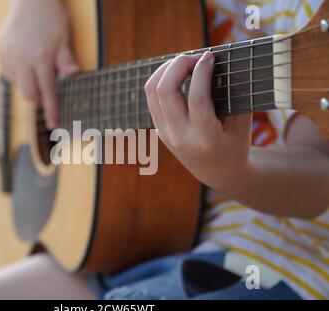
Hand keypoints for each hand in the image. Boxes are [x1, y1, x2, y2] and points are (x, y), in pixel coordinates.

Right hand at [0, 0, 79, 128]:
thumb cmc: (51, 19)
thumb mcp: (64, 38)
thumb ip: (66, 59)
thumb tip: (74, 74)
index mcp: (40, 57)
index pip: (47, 91)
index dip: (52, 110)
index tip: (55, 126)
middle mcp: (21, 59)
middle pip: (28, 94)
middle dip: (38, 95)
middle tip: (45, 81)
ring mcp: (8, 56)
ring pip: (18, 85)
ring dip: (28, 82)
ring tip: (36, 64)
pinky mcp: (0, 53)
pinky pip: (9, 75)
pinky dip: (19, 74)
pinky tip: (25, 60)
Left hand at [144, 51, 252, 194]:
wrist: (218, 173)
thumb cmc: (235, 144)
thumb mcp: (242, 123)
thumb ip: (234, 95)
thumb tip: (223, 60)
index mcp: (206, 139)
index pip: (197, 99)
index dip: (202, 71)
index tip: (211, 55)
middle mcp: (180, 137)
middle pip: (165, 90)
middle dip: (179, 64)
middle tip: (197, 57)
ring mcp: (165, 134)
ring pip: (152, 91)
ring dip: (166, 69)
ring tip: (186, 62)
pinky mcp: (159, 130)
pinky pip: (152, 98)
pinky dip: (161, 79)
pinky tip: (178, 73)